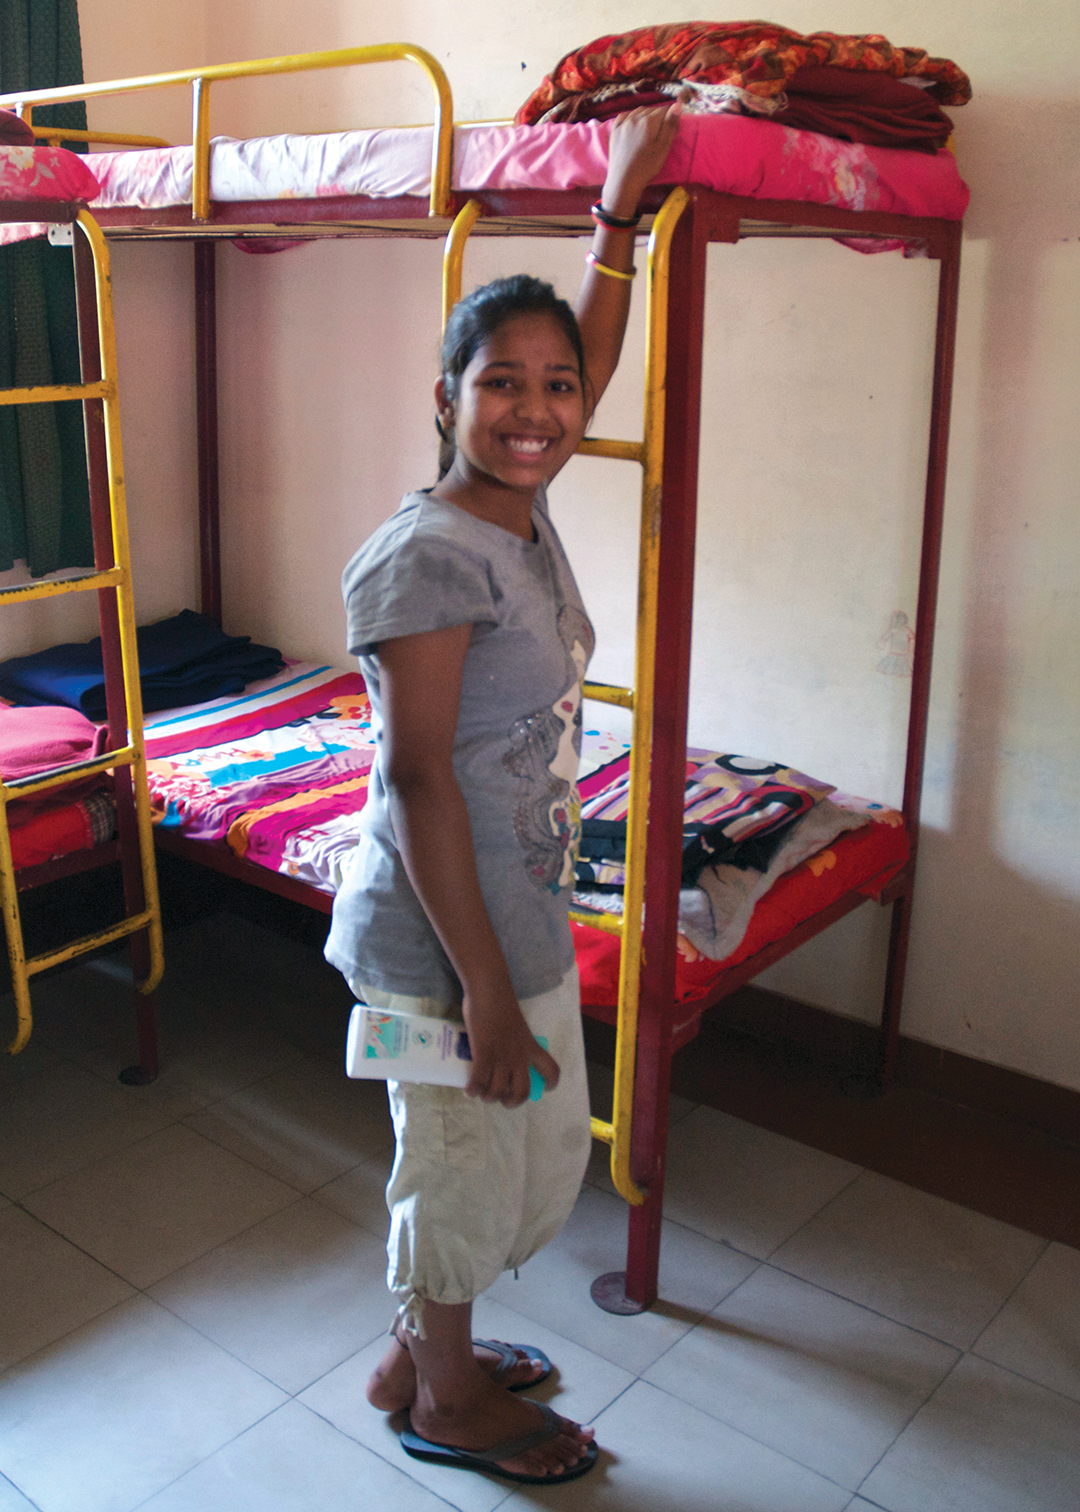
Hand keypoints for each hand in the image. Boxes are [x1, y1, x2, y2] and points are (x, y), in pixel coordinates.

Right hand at [462, 989, 560, 1108]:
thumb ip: (513, 1041)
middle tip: (502, 1099)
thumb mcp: (517, 1026)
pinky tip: (469, 1090)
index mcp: (531, 1046)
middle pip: (522, 1091)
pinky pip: (479, 1082)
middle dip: (511, 1102)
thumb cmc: (501, 1003)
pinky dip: (473, 1090)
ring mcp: (502, 1057)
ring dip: (488, 1097)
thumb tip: (499, 1052)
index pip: (551, 1069)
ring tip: (480, 1093)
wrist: (490, 990)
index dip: (550, 1082)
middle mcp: (520, 1056)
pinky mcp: (484, 1054)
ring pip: (497, 1091)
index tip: (545, 1088)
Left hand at [601, 98, 684, 220]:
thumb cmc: (647, 166)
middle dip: (658, 116)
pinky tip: (633, 122)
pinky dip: (631, 116)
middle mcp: (635, 117)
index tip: (671, 128)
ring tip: (649, 128)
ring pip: (638, 111)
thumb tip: (677, 105)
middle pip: (651, 110)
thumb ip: (670, 125)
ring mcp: (623, 124)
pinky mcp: (614, 131)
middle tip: (661, 131)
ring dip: (646, 115)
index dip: (670, 117)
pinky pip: (623, 116)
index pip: (664, 109)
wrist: (624, 181)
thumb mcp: (663, 147)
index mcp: (649, 121)